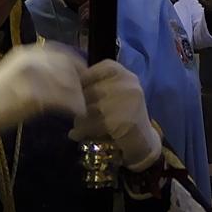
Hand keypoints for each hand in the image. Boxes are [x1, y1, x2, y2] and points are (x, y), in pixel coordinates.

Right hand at [0, 42, 84, 152]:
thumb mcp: (14, 74)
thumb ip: (36, 70)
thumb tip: (61, 73)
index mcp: (24, 52)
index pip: (60, 52)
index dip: (74, 63)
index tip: (82, 76)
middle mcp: (29, 59)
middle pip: (67, 66)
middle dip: (79, 80)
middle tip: (85, 94)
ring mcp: (31, 76)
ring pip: (67, 82)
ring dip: (78, 95)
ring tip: (82, 106)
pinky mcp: (33, 95)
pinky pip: (62, 99)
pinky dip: (73, 106)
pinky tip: (76, 113)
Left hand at [83, 58, 162, 174]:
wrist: (143, 140)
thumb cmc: (122, 115)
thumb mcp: (113, 94)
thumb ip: (96, 86)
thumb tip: (68, 84)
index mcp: (123, 73)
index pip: (95, 70)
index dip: (81, 83)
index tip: (74, 96)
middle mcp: (128, 82)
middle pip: (90, 90)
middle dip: (78, 104)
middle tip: (72, 115)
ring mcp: (128, 100)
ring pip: (90, 107)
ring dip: (78, 119)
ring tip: (74, 126)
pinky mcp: (125, 119)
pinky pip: (94, 123)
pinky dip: (81, 130)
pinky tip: (76, 134)